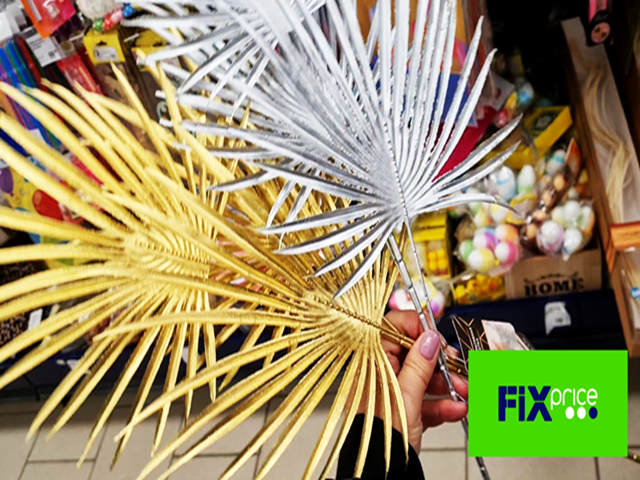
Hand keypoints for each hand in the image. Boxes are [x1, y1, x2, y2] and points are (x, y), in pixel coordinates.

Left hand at [382, 310, 468, 451]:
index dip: (416, 330)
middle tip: (456, 366)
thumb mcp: (405, 397)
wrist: (380, 476)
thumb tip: (429, 339)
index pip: (392, 328)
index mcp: (371, 363)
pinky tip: (456, 408)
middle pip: (412, 355)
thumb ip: (418, 365)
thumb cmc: (380, 438)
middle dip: (440, 362)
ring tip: (464, 390)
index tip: (437, 339)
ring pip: (422, 379)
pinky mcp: (402, 413)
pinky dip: (441, 405)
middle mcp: (379, 375)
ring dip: (447, 385)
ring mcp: (391, 394)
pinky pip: (423, 401)